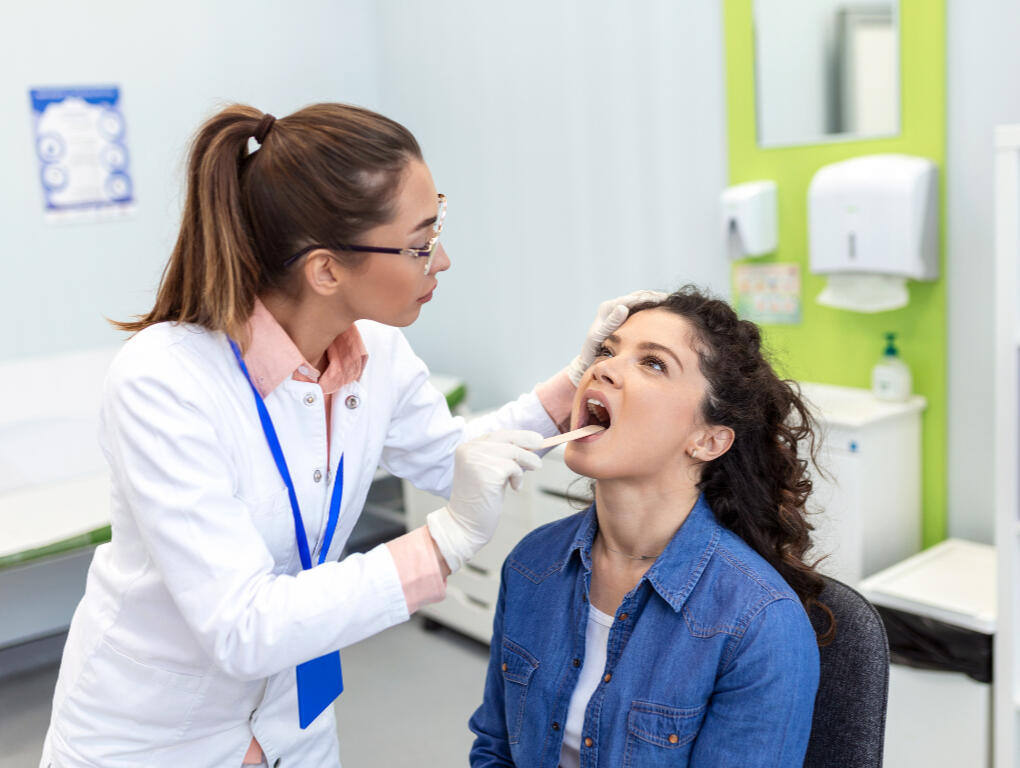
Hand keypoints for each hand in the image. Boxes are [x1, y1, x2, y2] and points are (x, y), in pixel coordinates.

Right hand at [426, 430, 542, 572]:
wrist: (465, 525)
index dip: (518, 435)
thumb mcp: (488, 472)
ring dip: (528, 460)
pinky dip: (519, 477)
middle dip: (527, 440)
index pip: (497, 435)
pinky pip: (514, 468)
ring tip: (534, 468)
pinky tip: (514, 488)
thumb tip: (528, 445)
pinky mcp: (488, 472)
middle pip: (506, 438)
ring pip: (514, 451)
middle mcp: (469, 450)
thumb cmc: (479, 502)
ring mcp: (477, 460)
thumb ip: (500, 457)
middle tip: (542, 443)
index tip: (534, 438)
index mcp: (466, 448)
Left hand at [565, 289, 668, 385]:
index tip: (667, 299)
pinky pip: (640, 310)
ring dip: (656, 302)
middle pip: (640, 297)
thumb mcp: (599, 336)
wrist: (588, 359)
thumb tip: (623, 307)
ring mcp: (617, 311)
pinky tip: (664, 315)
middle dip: (657, 297)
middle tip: (675, 300)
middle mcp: (613, 305)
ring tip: (673, 305)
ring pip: (641, 302)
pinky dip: (652, 310)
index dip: (652, 298)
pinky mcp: (622, 317)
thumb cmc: (592, 351)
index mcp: (608, 307)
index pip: (635, 298)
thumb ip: (611, 323)